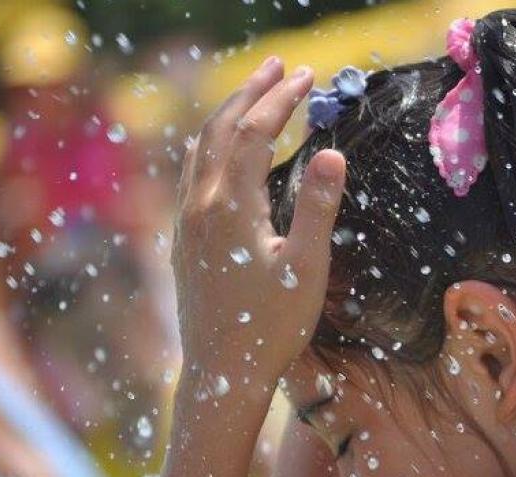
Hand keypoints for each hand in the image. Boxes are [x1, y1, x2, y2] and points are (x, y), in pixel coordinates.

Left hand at [173, 57, 345, 385]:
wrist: (221, 374)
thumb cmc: (270, 327)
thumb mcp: (306, 268)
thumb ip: (316, 207)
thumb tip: (332, 153)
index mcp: (230, 206)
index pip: (254, 132)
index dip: (281, 100)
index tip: (307, 76)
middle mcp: (200, 205)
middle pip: (221, 129)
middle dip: (250, 92)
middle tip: (278, 65)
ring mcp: (186, 222)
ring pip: (200, 149)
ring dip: (228, 114)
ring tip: (252, 94)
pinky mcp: (184, 240)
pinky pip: (192, 173)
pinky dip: (211, 144)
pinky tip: (221, 151)